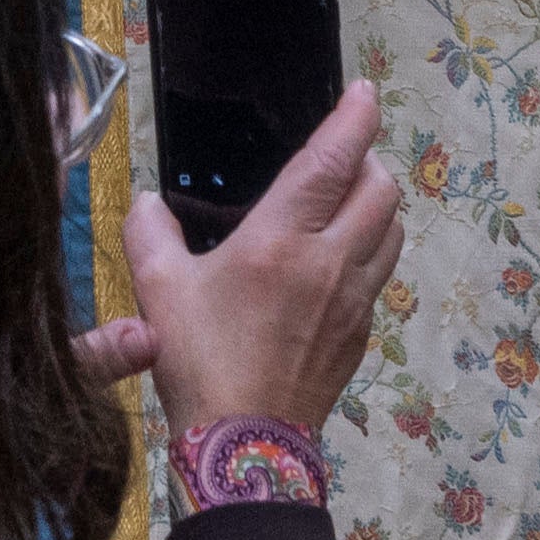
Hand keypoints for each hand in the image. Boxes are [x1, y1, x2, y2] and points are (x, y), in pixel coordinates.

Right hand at [79, 78, 397, 448]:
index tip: (365, 93)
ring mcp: (353, 302)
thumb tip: (147, 203)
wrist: (244, 445)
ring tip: (346, 205)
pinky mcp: (359, 336)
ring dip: (377, 208)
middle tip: (342, 158)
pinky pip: (378, 279)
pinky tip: (335, 267)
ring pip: (392, 233)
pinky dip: (368, 255)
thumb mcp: (159, 291)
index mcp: (282, 240)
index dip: (355, 118)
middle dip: (369, 162)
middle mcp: (330, 262)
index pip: (334, 160)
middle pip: (381, 190)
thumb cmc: (200, 362)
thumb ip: (150, 235)